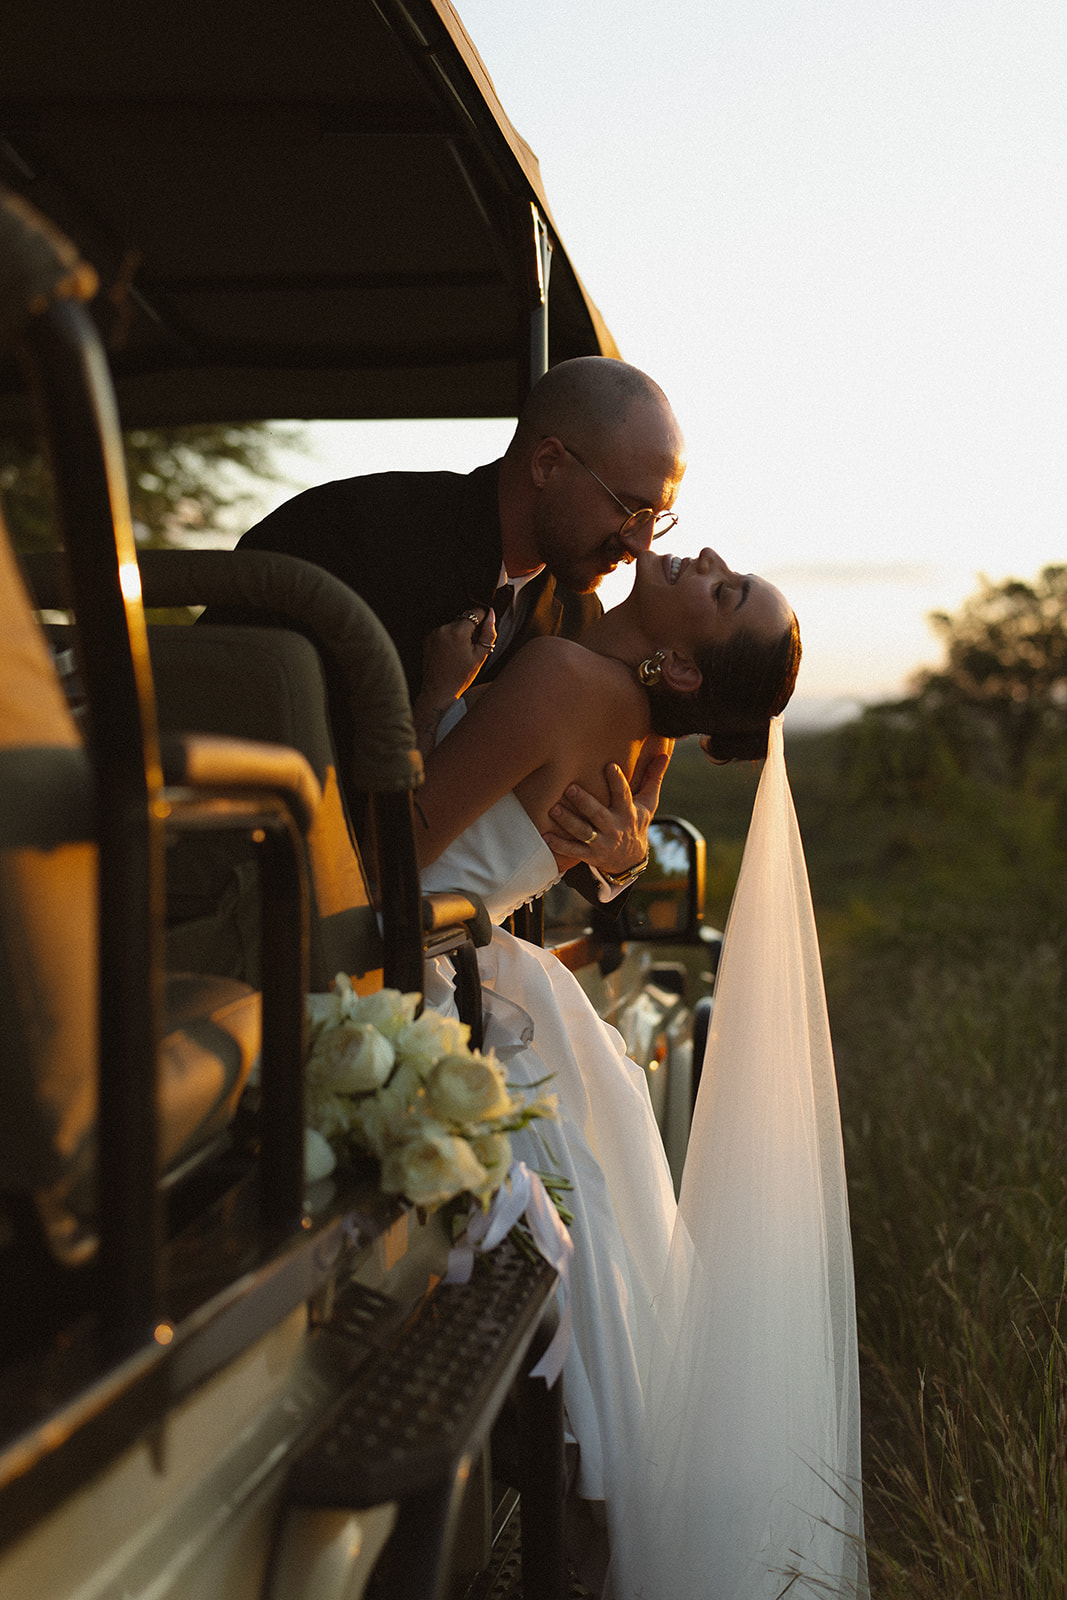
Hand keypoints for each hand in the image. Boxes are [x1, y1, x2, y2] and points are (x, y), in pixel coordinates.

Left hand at [413, 607, 495, 756]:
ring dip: (459, 633)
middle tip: (472, 647)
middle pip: (464, 619)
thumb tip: (491, 615)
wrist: (438, 691)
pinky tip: (451, 653)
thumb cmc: (460, 676)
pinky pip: (444, 632)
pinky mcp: (428, 638)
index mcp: (457, 632)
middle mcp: (443, 628)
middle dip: (471, 629)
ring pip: (454, 625)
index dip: (483, 619)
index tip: (484, 629)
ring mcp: (434, 633)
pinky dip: (449, 638)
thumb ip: (489, 633)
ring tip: (460, 653)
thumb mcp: (480, 655)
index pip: (475, 612)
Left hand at [541, 740, 671, 875]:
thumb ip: (653, 778)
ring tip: (554, 808)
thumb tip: (666, 753)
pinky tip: (546, 836)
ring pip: (583, 832)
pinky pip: (574, 851)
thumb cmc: (636, 821)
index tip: (610, 766)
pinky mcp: (590, 856)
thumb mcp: (648, 802)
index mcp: (628, 812)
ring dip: (568, 822)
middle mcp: (614, 827)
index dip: (617, 781)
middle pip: (598, 814)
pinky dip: (560, 845)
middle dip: (585, 802)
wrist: (631, 859)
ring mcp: (602, 843)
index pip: (623, 795)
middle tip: (570, 788)